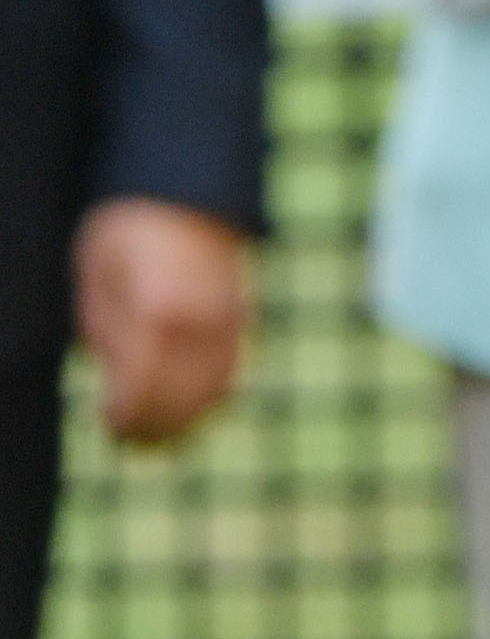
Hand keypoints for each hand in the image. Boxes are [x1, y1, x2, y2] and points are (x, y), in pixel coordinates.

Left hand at [74, 198, 250, 445]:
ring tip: (158, 437)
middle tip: (131, 444)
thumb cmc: (128, 231)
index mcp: (158, 310)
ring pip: (213, 392)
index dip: (126, 416)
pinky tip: (185, 406)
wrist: (189, 193)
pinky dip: (207, 398)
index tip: (108, 427)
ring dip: (186, 420)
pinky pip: (227, 373)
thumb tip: (118, 383)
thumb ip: (108, 331)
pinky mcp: (241, 322)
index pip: (144, 385)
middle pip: (183, 398)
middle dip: (157, 428)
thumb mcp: (99, 276)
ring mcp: (227, 323)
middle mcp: (200, 322)